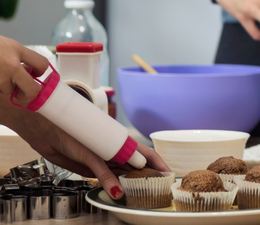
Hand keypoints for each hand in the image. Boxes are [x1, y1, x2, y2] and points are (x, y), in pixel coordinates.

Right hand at [0, 36, 48, 101]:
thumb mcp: (8, 45)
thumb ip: (20, 57)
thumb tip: (30, 71)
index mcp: (17, 50)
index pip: (42, 64)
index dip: (41, 71)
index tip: (35, 73)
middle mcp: (10, 65)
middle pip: (30, 89)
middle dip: (28, 93)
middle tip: (22, 91)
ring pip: (7, 91)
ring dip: (4, 87)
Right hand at [0, 96, 169, 199]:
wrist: (39, 119)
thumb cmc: (57, 133)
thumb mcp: (75, 154)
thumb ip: (90, 164)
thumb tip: (105, 177)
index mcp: (106, 141)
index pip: (133, 150)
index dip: (150, 159)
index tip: (163, 167)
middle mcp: (106, 141)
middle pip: (135, 154)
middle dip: (153, 164)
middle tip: (169, 172)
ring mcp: (98, 146)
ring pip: (124, 160)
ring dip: (140, 172)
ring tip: (158, 177)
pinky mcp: (86, 151)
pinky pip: (100, 167)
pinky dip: (109, 180)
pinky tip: (118, 190)